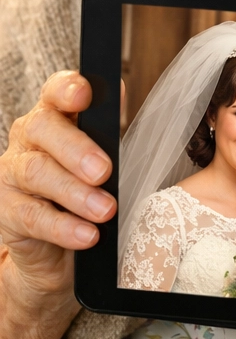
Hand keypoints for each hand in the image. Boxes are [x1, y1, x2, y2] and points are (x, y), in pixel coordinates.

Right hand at [0, 71, 114, 299]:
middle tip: (104, 171)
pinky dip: (64, 227)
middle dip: (76, 148)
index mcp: (56, 117)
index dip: (67, 89)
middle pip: (42, 128)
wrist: (59, 249)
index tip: (84, 96)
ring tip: (106, 209)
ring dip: (76, 192)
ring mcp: (11, 174)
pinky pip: (32, 216)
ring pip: (37, 172)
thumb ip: (108, 131)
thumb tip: (121, 100)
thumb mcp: (102, 158)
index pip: (55, 93)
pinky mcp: (6, 212)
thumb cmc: (87, 190)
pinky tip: (88, 235)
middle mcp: (28, 139)